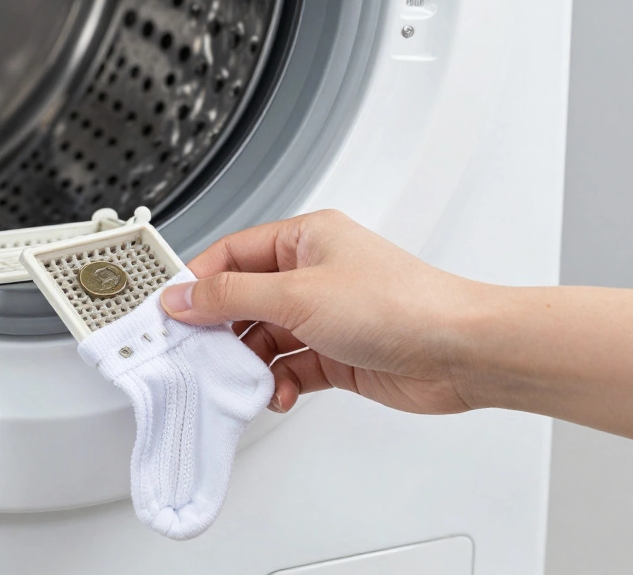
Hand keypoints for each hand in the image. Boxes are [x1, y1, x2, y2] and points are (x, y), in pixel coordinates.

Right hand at [160, 210, 483, 415]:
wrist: (462, 353)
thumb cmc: (401, 305)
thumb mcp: (297, 295)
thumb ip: (232, 297)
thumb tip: (185, 296)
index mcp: (305, 239)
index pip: (232, 254)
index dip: (198, 282)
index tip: (170, 312)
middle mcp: (314, 273)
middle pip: (244, 300)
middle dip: (222, 330)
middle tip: (198, 353)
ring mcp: (326, 315)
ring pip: (264, 338)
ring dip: (251, 363)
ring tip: (244, 379)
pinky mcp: (338, 353)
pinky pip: (289, 368)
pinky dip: (277, 383)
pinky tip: (276, 393)